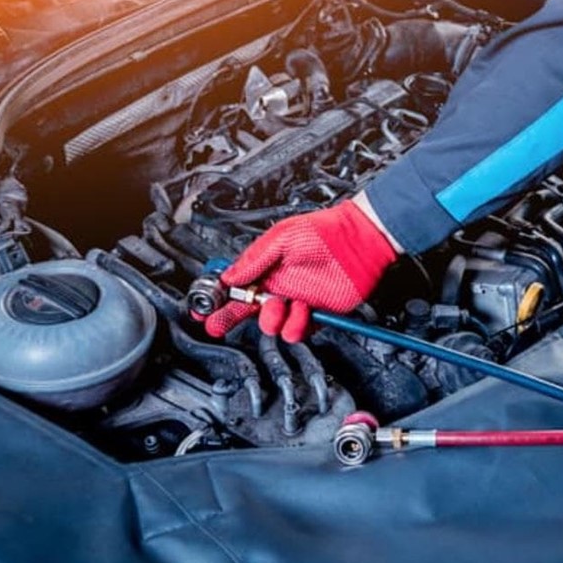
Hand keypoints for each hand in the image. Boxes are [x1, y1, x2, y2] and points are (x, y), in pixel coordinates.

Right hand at [202, 200, 396, 342]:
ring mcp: (297, 302)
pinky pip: (298, 331)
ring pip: (271, 325)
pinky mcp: (316, 315)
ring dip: (271, 320)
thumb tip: (229, 276)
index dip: (217, 300)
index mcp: (266, 269)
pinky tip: (302, 311)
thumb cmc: (324, 231)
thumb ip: (254, 260)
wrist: (359, 240)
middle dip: (229, 318)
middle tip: (219, 323)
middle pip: (246, 311)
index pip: (234, 288)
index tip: (202, 310)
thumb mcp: (281, 238)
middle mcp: (279, 287)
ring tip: (280, 306)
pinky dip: (296, 326)